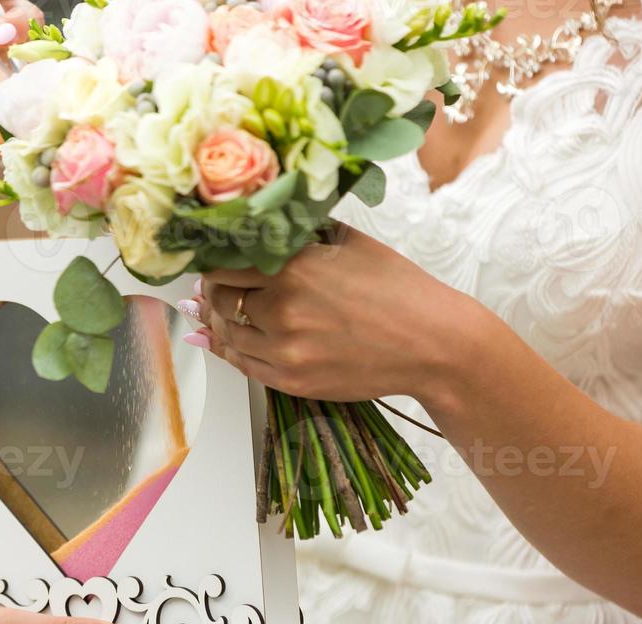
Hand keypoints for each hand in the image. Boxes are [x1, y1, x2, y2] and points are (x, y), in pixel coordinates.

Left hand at [188, 230, 491, 406]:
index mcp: (295, 267)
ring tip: (208, 310)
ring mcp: (284, 350)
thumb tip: (266, 225)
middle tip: (208, 285)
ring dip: (216, 321)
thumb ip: (302, 234)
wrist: (432, 344)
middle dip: (214, 291)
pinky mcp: (291, 380)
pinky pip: (241, 364)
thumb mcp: (349, 243)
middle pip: (220, 298)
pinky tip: (211, 338)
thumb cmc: (398, 290)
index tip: (211, 257)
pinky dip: (224, 349)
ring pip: (226, 334)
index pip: (225, 263)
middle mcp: (283, 308)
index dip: (214, 260)